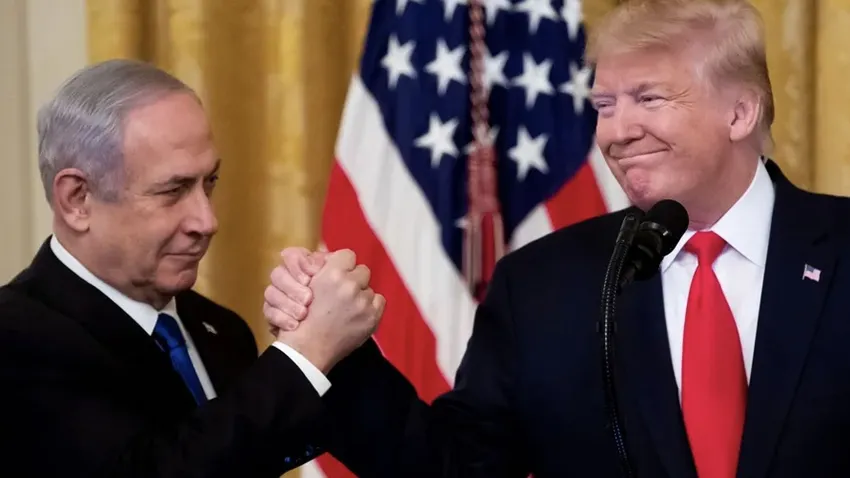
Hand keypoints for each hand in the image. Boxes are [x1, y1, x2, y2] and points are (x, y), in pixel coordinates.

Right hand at [265, 249, 385, 372]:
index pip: (347, 255)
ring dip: (361, 294)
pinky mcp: (372, 317)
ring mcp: (363, 302)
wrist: (307, 348)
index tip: (337, 273)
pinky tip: (356, 315)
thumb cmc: (302, 317)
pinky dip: (371, 307)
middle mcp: (350, 285)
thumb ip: (318, 266)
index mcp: (332, 274)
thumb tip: (325, 249)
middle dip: (353, 279)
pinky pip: (379, 301)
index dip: (342, 264)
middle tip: (342, 293)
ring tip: (346, 307)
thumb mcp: (303, 284)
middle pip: (362, 270)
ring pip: (369, 288)